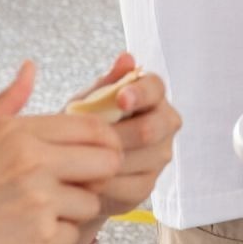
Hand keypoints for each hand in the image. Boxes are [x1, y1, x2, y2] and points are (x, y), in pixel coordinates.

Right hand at [0, 63, 121, 243]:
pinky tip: (25, 235)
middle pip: (107, 160)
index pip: (93, 127)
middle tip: (76, 184)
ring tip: (39, 211)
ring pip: (93, 200)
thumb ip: (8, 101)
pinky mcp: (39, 237)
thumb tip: (30, 68)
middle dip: (98, 174)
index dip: (105, 141)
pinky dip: (55, 237)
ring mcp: (38, 200)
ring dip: (74, 210)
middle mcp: (33, 161)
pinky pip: (74, 233)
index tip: (98, 153)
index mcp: (18, 133)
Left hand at [69, 54, 179, 219]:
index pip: (155, 88)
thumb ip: (105, 83)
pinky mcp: (149, 185)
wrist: (76, 165)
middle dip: (116, 136)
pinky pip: (129, 187)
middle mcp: (166, 123)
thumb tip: (127, 56)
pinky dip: (105, 186)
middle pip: (150, 129)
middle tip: (86, 141)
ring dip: (107, 162)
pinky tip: (85, 182)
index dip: (140, 94)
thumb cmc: (83, 125)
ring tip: (81, 162)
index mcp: (153, 95)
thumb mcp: (87, 103)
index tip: (120, 99)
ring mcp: (161, 156)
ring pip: (140, 161)